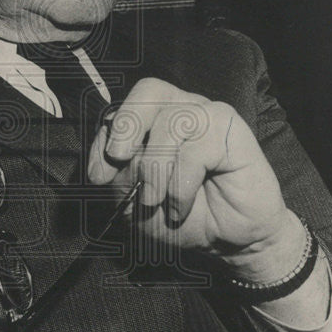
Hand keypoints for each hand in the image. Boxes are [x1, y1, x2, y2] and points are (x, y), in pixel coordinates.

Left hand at [87, 78, 306, 283]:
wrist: (229, 242)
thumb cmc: (185, 217)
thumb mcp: (135, 201)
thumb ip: (117, 173)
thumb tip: (105, 155)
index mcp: (158, 119)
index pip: (124, 107)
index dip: (108, 136)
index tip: (99, 175)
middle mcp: (184, 110)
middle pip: (149, 90)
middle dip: (127, 125)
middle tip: (120, 159)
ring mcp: (210, 117)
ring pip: (170, 122)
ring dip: (155, 169)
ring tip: (156, 200)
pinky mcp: (232, 132)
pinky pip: (195, 150)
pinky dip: (181, 186)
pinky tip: (182, 206)